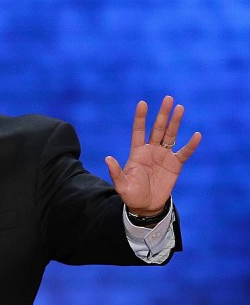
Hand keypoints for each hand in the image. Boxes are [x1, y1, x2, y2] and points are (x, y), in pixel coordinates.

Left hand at [105, 96, 201, 215]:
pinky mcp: (175, 165)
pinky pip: (184, 153)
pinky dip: (190, 145)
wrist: (146, 206)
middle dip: (162, 114)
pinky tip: (196, 135)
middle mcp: (151, 150)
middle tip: (168, 98)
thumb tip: (107, 159)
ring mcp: (164, 156)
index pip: (138, 131)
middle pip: (157, 128)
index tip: (142, 103)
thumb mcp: (121, 185)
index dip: (140, 117)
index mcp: (137, 152)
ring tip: (180, 108)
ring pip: (170, 135)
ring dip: (175, 122)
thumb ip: (116, 172)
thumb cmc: (131, 195)